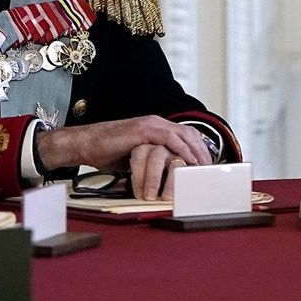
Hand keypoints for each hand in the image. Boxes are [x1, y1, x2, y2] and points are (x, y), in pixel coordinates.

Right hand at [36, 117, 211, 199]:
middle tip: (212, 170)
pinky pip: (169, 138)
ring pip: (183, 135)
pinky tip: (188, 161)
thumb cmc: (108, 153)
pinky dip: (181, 149)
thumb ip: (153, 162)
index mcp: (157, 128)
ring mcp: (151, 124)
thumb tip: (167, 178)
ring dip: (196, 151)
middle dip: (204, 151)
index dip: (200, 149)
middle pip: (190, 134)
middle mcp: (157, 123)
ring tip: (205, 168)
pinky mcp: (143, 129)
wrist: (87, 144)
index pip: (187, 135)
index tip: (209, 166)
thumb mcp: (138, 158)